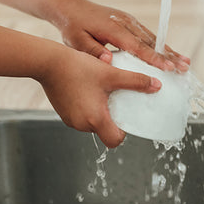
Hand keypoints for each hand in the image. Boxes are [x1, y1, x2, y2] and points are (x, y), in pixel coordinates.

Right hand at [38, 45, 161, 147]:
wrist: (48, 63)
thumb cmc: (78, 68)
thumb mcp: (111, 74)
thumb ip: (135, 82)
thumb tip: (156, 85)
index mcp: (95, 119)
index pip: (114, 141)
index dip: (122, 131)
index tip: (124, 115)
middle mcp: (81, 125)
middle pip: (103, 131)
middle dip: (111, 118)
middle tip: (114, 98)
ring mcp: (70, 120)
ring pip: (91, 123)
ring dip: (97, 112)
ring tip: (99, 92)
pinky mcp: (63, 113)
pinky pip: (80, 117)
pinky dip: (86, 108)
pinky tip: (85, 90)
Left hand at [54, 0, 190, 71]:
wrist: (72, 8)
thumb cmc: (73, 27)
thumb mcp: (76, 41)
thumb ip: (92, 51)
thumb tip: (108, 60)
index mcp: (114, 29)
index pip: (137, 46)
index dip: (153, 58)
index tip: (167, 68)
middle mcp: (125, 23)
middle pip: (151, 42)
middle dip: (169, 56)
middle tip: (185, 67)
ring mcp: (129, 22)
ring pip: (153, 39)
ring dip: (169, 51)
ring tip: (185, 63)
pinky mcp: (130, 23)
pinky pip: (148, 37)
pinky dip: (161, 47)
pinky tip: (171, 56)